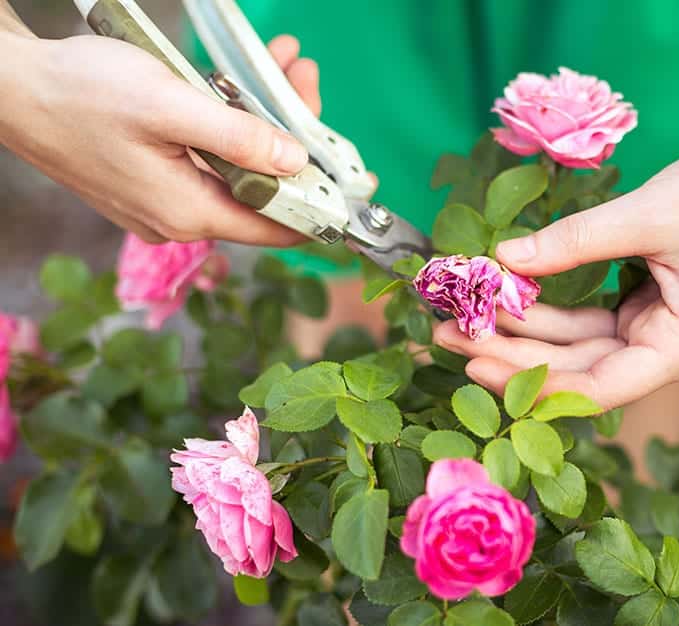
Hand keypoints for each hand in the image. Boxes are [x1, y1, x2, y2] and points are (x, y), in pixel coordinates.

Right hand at [0, 33, 319, 244]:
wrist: (10, 89)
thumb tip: (297, 162)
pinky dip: (230, 124)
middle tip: (302, 79)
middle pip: (261, 189)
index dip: (321, 204)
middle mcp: (180, 218)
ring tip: (278, 67)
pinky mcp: (151, 180)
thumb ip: (239, 138)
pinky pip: (208, 159)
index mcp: (190, 212)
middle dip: (292, 135)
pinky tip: (236, 84)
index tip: (354, 177)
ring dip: (262, 120)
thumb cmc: (80, 92)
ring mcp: (164, 201)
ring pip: (237, 169)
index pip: (278, 227)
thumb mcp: (170, 105)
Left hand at [433, 138, 678, 407]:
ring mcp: (654, 333)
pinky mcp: (643, 311)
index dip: (533, 381)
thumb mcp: (647, 215)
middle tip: (446, 334)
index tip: (475, 362)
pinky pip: (586, 321)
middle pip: (577, 371)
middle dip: (512, 355)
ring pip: (576, 347)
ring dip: (522, 333)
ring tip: (460, 317)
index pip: (597, 387)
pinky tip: (504, 296)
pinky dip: (547, 309)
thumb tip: (502, 258)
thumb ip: (573, 241)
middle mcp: (666, 352)